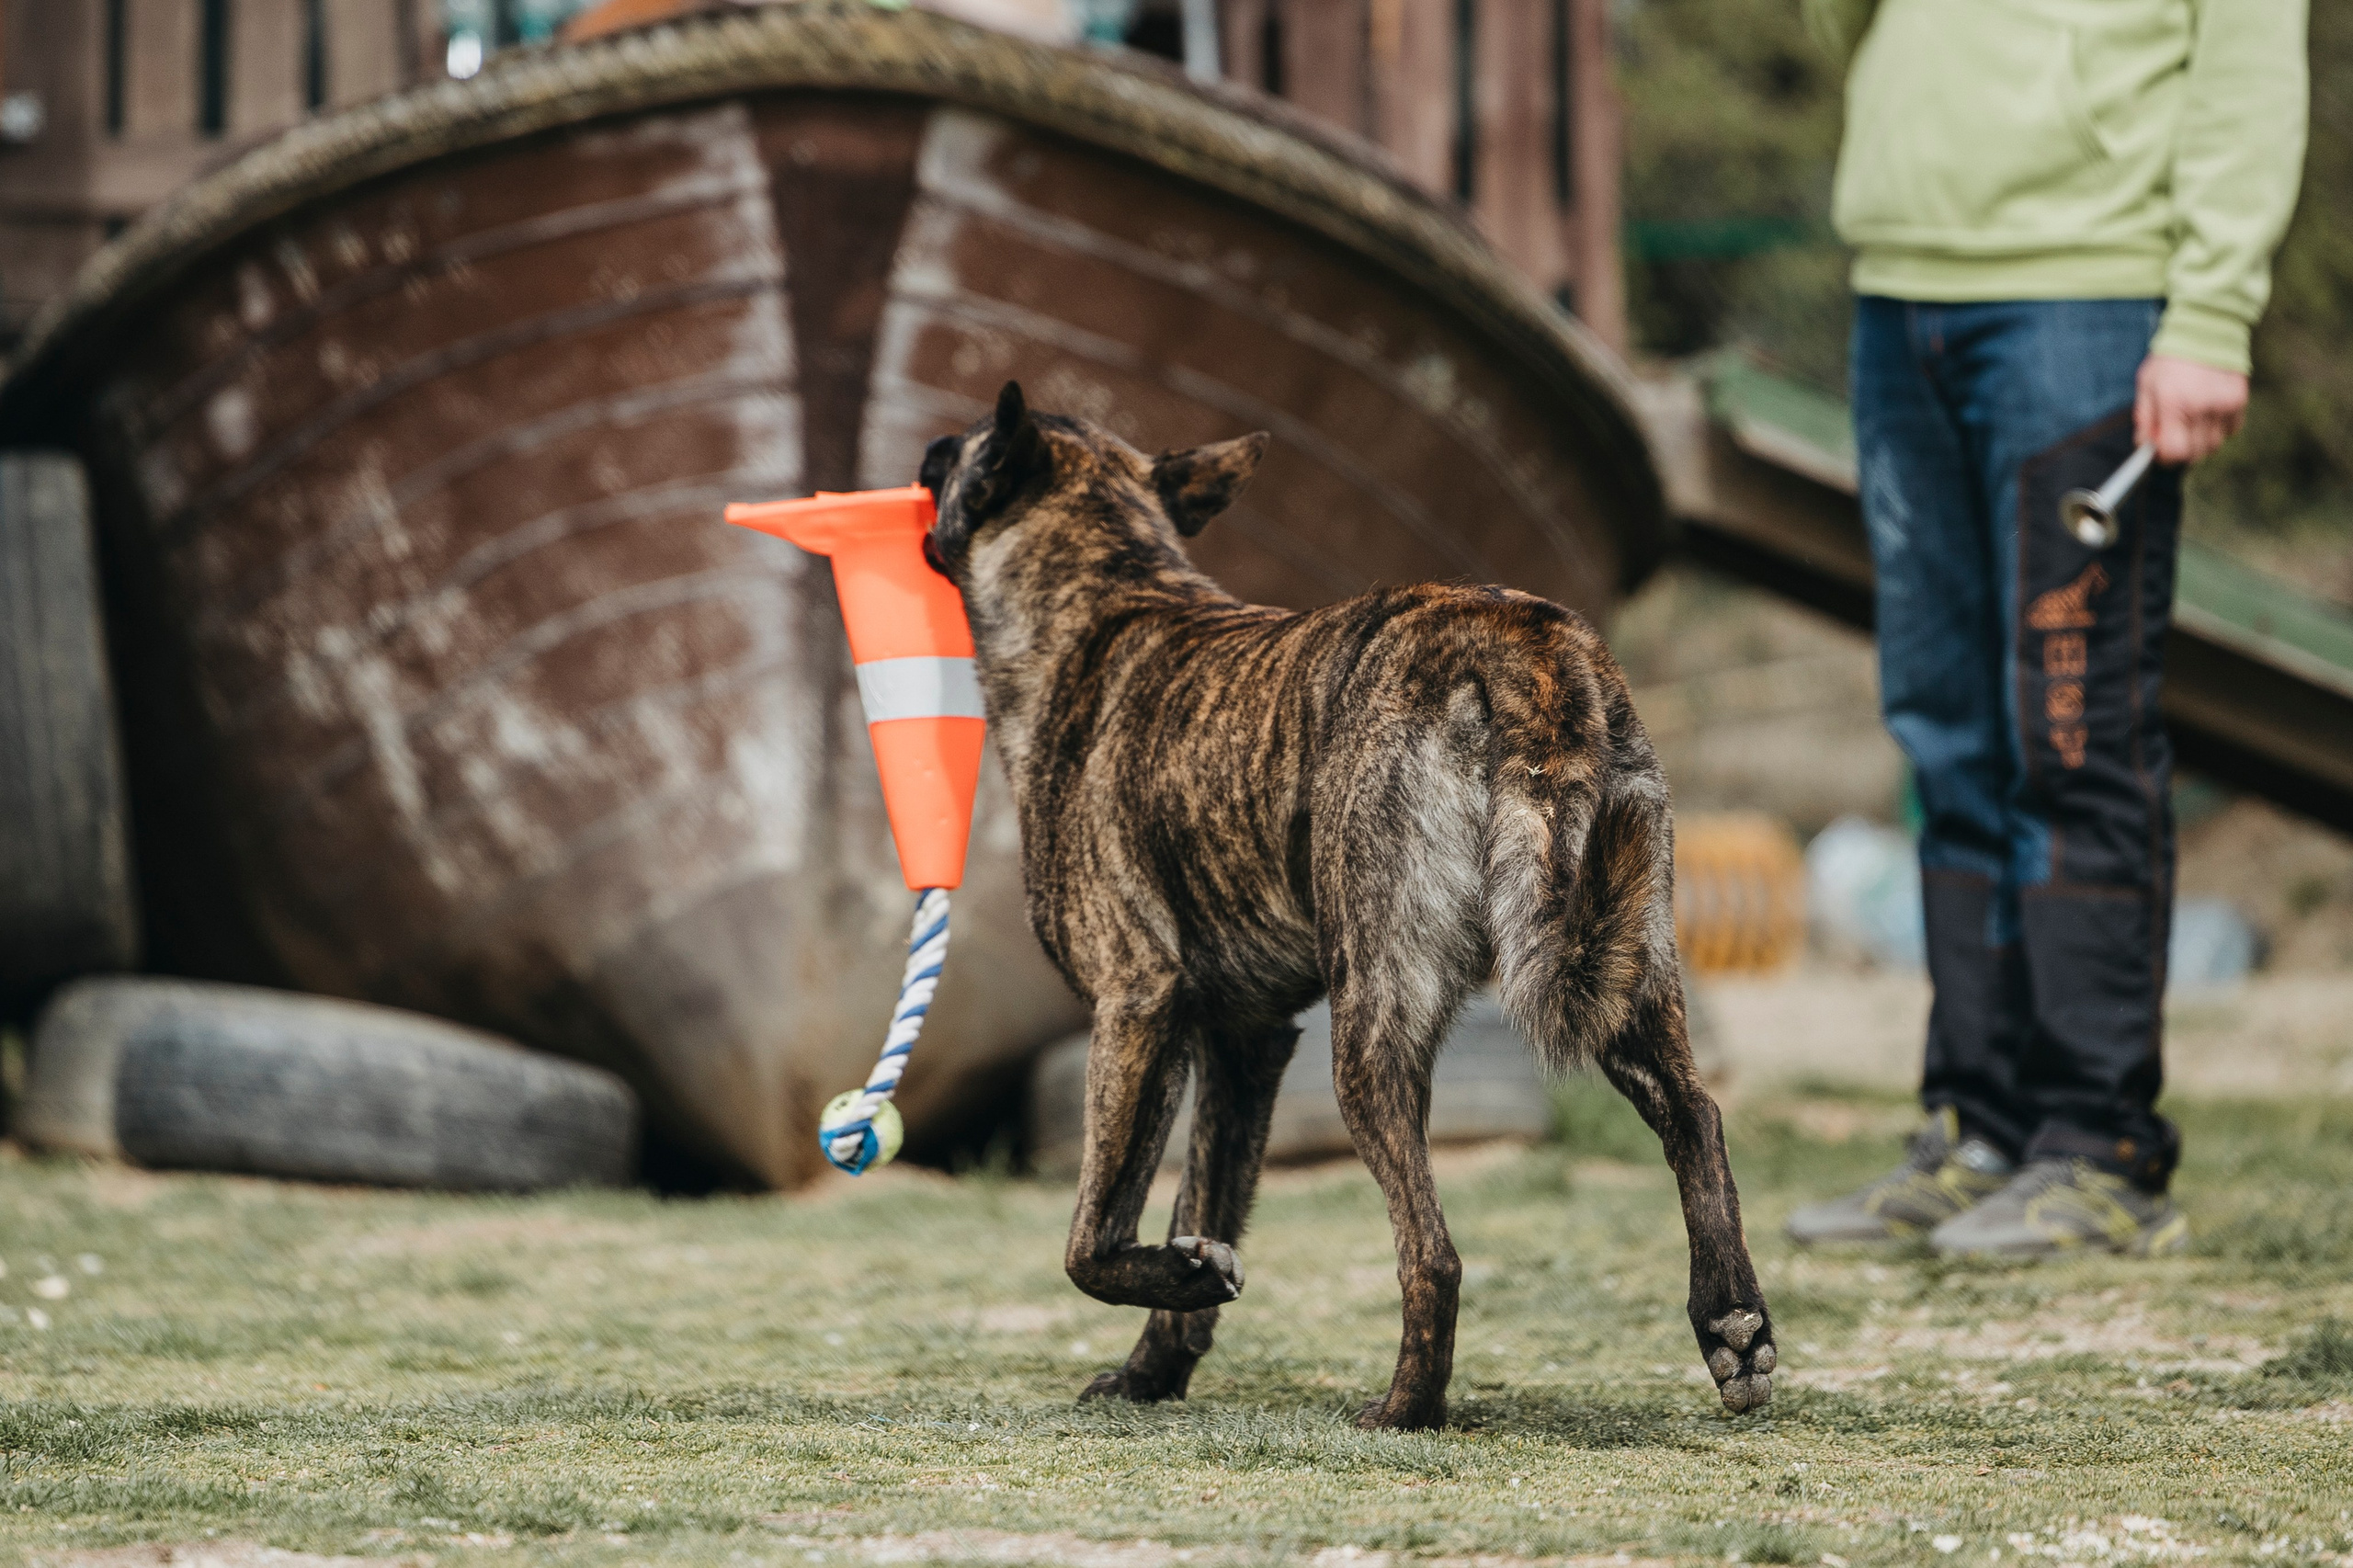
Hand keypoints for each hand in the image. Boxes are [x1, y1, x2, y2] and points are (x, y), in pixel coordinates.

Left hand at [2134, 354, 2248, 464]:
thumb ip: (2144, 419)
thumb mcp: (2146, 385)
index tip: (2159, 450)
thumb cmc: (2170, 359)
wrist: (2206, 329)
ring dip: (2200, 441)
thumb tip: (2146, 447)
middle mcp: (2202, 406)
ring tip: (2190, 421)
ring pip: (2214, 445)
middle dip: (2181, 451)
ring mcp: (2224, 404)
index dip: (2165, 457)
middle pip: (2196, 453)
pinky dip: (2218, 429)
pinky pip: (2230, 431)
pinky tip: (2208, 412)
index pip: (2175, 451)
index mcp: (2175, 402)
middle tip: (2173, 437)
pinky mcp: (2239, 400)